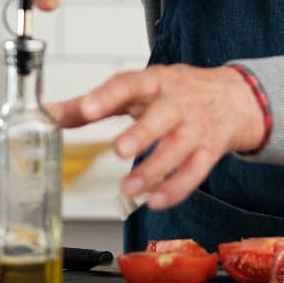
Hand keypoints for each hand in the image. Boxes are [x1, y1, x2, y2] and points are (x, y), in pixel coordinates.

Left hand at [49, 64, 266, 209]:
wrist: (235, 97)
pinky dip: (175, 189)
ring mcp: (197, 127)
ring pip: (177, 150)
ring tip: (128, 189)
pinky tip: (155, 200)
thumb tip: (48, 113)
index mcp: (155, 82)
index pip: (129, 84)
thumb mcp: (139, 90)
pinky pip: (195, 173)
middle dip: (141, 134)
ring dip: (153, 171)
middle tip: (119, 150)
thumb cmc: (177, 92)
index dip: (107, 96)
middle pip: (161, 117)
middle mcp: (178, 103)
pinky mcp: (210, 151)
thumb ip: (94, 103)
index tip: (87, 109)